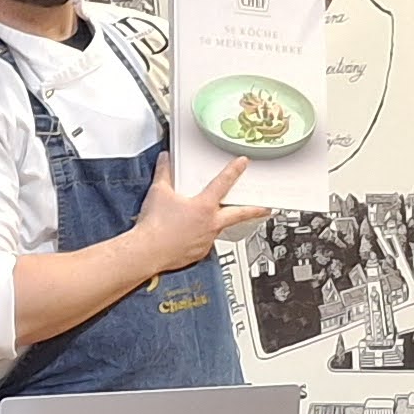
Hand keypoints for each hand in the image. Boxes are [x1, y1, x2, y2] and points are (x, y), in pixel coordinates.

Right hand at [134, 153, 264, 268]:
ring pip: (218, 229)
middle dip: (255, 210)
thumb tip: (165, 159)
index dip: (234, 171)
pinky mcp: (199, 253)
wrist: (147, 252)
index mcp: (204, 207)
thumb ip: (164, 173)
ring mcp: (206, 240)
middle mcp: (211, 224)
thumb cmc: (154, 226)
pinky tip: (190, 234)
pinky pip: (204, 242)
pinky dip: (201, 236)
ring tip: (210, 219)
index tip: (243, 164)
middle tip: (266, 209)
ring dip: (218, 223)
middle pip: (239, 214)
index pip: (223, 183)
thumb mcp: (158, 192)